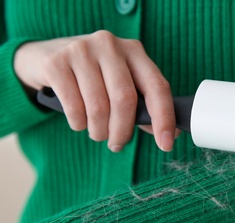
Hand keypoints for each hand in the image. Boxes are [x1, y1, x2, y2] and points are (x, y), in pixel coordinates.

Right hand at [14, 30, 175, 151]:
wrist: (45, 56)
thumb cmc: (93, 76)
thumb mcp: (120, 82)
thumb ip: (143, 104)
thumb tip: (168, 134)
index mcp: (134, 50)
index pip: (157, 86)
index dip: (164, 118)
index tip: (166, 144)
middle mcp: (109, 45)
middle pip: (125, 99)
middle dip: (123, 131)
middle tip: (117, 144)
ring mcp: (81, 51)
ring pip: (99, 107)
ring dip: (100, 131)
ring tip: (98, 133)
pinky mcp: (56, 63)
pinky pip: (74, 108)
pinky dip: (79, 124)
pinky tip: (79, 122)